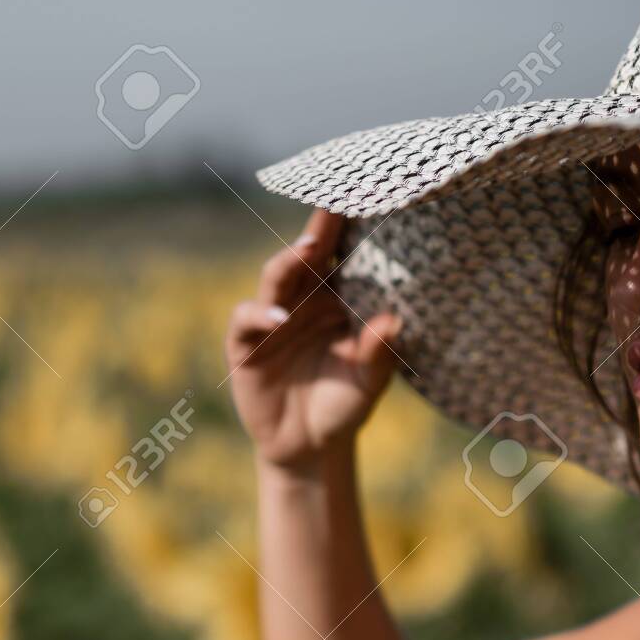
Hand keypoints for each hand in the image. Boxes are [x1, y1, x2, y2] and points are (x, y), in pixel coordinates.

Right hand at [225, 209, 402, 468]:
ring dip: (290, 259)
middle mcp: (303, 299)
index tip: (366, 192)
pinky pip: (248, 318)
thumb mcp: (368, 384)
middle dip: (319, 226)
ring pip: (277, 275)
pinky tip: (278, 317)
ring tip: (310, 248)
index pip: (342, 253)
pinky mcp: (246, 343)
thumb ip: (379, 354)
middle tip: (335, 200)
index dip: (349, 225)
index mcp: (336, 298)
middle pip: (307, 253)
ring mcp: (272, 317)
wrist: (308, 448)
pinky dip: (261, 313)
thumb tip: (393, 321)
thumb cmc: (344, 406)